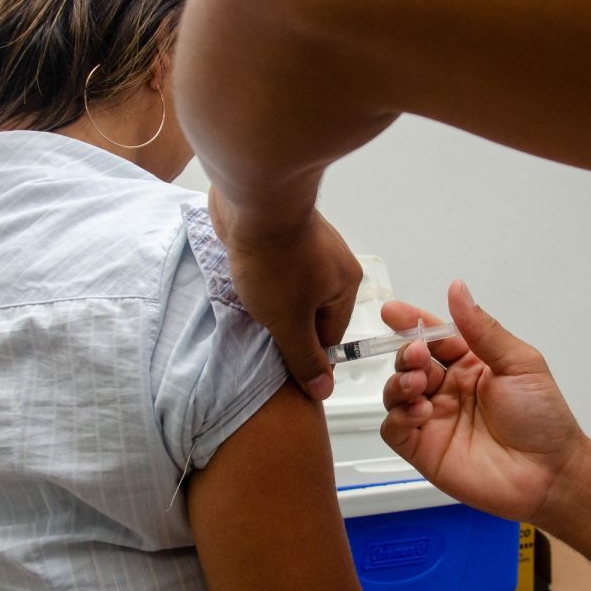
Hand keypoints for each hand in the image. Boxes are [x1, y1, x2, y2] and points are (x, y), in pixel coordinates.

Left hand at [208, 185, 361, 400]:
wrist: (252, 199)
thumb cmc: (275, 262)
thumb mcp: (288, 321)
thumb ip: (304, 358)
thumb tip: (324, 391)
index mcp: (345, 286)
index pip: (329, 336)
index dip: (302, 351)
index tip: (278, 355)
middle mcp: (335, 265)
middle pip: (311, 312)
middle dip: (285, 322)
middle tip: (259, 327)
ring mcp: (310, 245)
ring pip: (292, 289)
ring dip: (271, 299)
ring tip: (249, 301)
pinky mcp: (283, 233)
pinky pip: (276, 267)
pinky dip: (262, 276)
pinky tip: (245, 277)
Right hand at [380, 280, 590, 523]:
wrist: (550, 473)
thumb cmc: (543, 418)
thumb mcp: (519, 363)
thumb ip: (483, 329)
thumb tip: (458, 289)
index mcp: (470, 363)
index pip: (433, 336)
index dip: (412, 322)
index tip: (394, 312)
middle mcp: (448, 388)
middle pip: (410, 362)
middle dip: (406, 353)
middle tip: (417, 355)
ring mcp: (434, 419)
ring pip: (396, 392)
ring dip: (399, 382)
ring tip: (419, 383)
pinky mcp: (424, 449)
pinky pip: (394, 429)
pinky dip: (398, 416)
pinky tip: (422, 412)